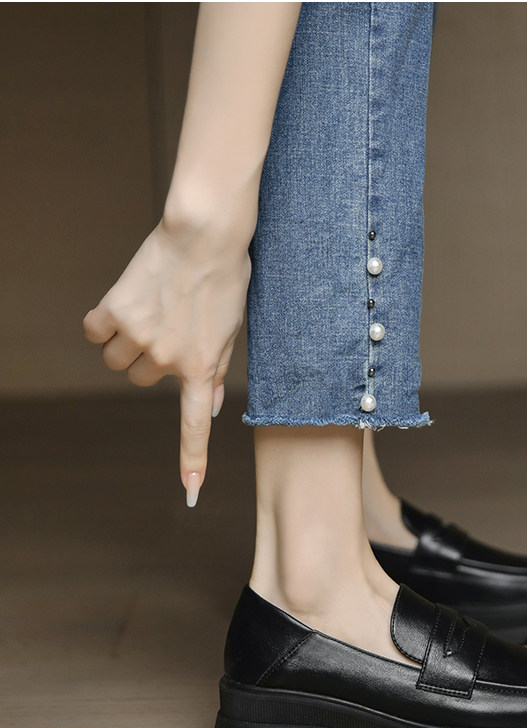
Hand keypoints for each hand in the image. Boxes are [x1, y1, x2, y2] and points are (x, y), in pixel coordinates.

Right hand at [83, 216, 251, 506]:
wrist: (204, 235)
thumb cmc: (225, 279)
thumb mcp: (231, 330)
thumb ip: (216, 371)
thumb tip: (212, 407)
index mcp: (202, 366)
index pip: (195, 424)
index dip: (192, 459)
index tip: (190, 492)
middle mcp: (168, 358)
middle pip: (142, 379)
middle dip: (151, 359)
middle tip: (170, 325)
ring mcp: (139, 336)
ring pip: (116, 360)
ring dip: (125, 342)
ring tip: (150, 311)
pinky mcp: (114, 309)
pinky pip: (94, 331)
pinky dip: (103, 321)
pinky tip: (125, 301)